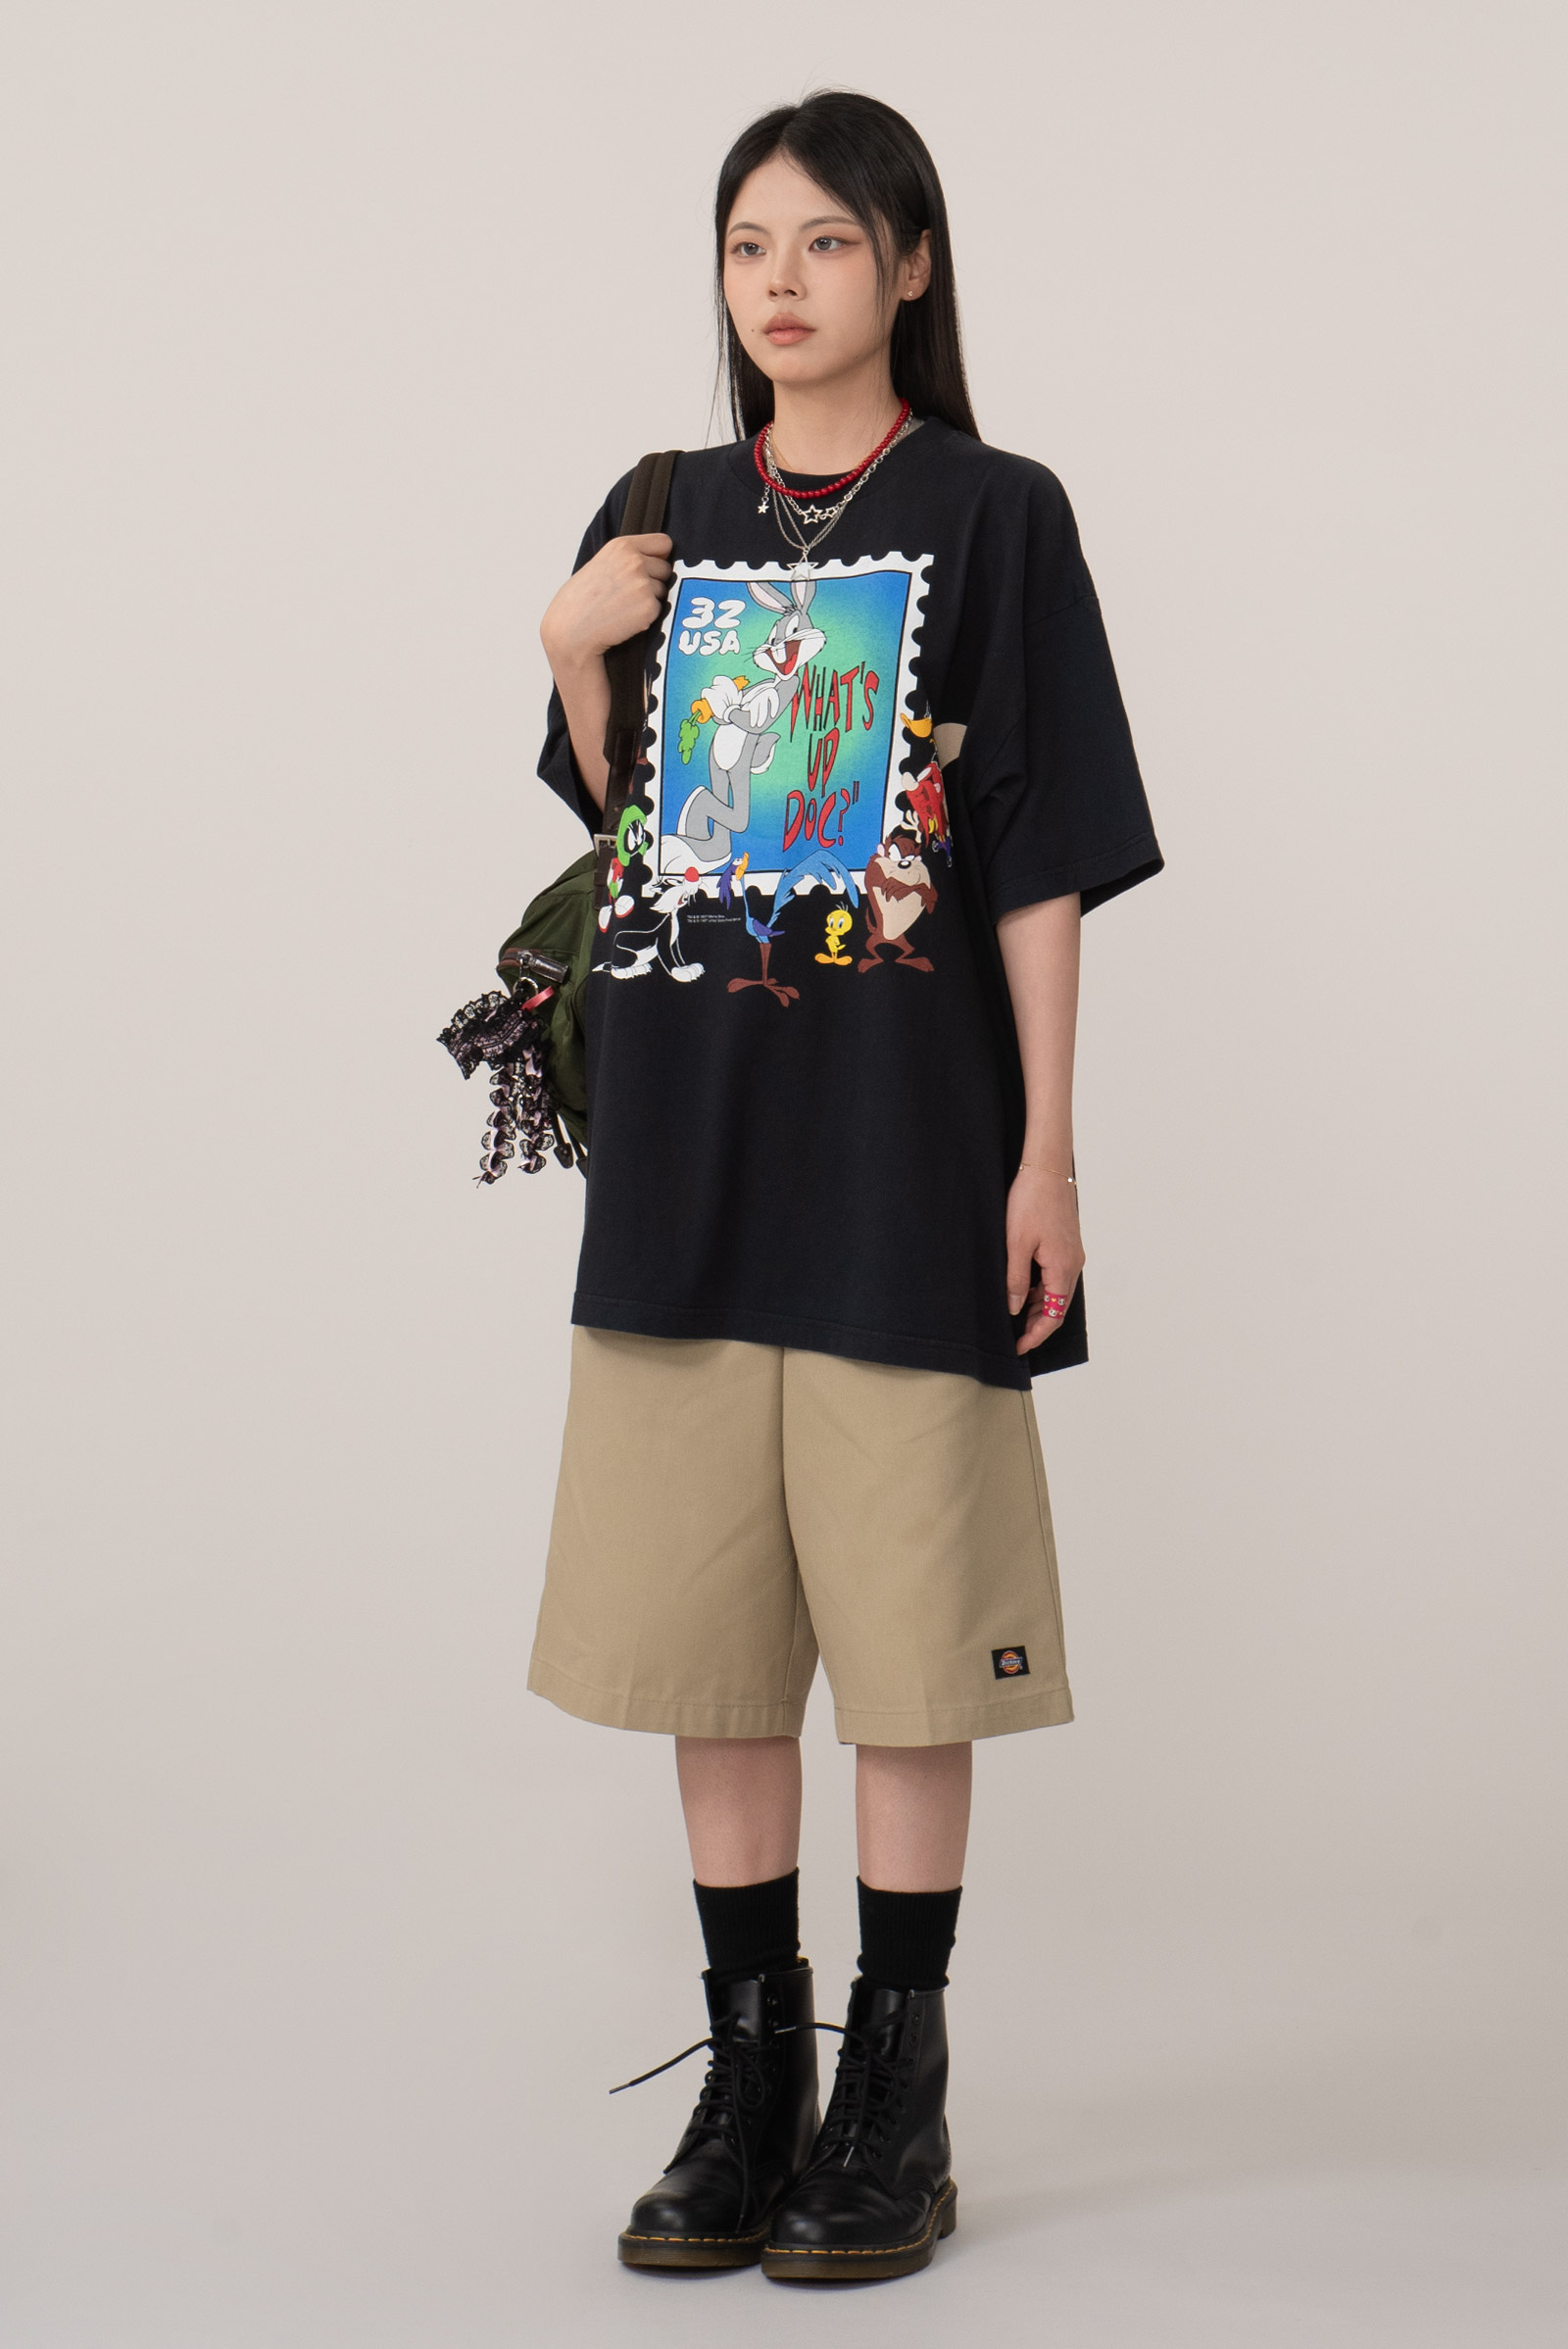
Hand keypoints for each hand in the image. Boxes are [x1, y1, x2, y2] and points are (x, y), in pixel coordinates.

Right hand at [540, 533, 672, 673]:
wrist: (571, 630)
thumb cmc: (581, 601)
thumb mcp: (602, 563)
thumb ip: (628, 558)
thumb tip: (658, 560)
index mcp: (622, 546)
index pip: (664, 543)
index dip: (658, 557)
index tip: (648, 568)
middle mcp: (634, 561)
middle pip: (666, 569)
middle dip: (654, 580)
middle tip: (627, 594)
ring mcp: (643, 584)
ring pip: (664, 591)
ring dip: (650, 600)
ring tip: (623, 607)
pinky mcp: (648, 607)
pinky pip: (660, 610)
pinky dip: (647, 617)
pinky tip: (625, 619)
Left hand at [1005, 1164, 1083, 1353]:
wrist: (1046, 1168)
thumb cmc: (1030, 1202)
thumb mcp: (1016, 1243)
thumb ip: (1017, 1279)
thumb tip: (1016, 1308)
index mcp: (1062, 1268)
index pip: (1053, 1315)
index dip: (1037, 1335)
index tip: (1019, 1347)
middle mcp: (1073, 1264)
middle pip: (1058, 1307)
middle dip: (1038, 1325)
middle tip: (1015, 1337)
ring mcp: (1072, 1254)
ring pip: (1057, 1292)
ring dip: (1040, 1307)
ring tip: (1016, 1316)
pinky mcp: (1067, 1245)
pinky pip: (1057, 1276)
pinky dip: (1043, 1289)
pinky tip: (1025, 1290)